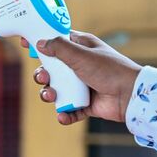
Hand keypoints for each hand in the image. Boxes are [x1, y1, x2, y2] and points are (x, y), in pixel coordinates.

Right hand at [22, 31, 141, 124]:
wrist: (130, 96)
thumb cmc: (109, 70)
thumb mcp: (81, 54)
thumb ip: (59, 48)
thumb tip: (40, 43)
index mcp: (80, 48)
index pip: (56, 41)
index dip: (41, 42)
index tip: (25, 43)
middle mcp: (79, 65)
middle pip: (50, 69)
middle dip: (42, 74)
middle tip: (44, 77)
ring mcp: (81, 85)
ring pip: (55, 89)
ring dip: (49, 94)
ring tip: (53, 96)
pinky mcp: (84, 103)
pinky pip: (68, 109)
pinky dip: (64, 114)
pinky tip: (63, 115)